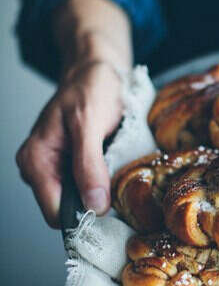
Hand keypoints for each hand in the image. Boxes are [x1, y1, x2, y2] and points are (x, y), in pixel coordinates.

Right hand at [16, 59, 123, 226]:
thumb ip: (89, 166)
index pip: (56, 213)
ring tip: (114, 166)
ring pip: (78, 200)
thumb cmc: (91, 89)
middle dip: (93, 202)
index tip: (111, 207)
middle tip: (117, 181)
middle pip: (67, 209)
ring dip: (99, 190)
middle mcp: (38, 169)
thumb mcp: (90, 124)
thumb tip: (94, 205)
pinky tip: (111, 164)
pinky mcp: (68, 165)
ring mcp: (53, 168)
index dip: (83, 215)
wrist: (97, 70)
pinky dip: (101, 180)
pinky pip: (85, 186)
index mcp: (36, 161)